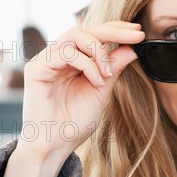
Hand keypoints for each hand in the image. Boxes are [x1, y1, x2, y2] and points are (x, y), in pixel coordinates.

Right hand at [1, 21, 144, 176]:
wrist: (55, 146)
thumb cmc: (74, 123)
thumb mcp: (101, 91)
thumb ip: (113, 68)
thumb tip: (132, 48)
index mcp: (71, 61)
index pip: (94, 36)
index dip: (116, 30)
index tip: (139, 33)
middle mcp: (58, 56)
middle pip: (85, 29)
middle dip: (114, 31)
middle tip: (136, 36)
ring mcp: (46, 60)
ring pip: (75, 35)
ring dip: (98, 52)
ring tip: (107, 75)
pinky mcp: (37, 68)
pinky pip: (65, 52)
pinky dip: (86, 64)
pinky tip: (96, 80)